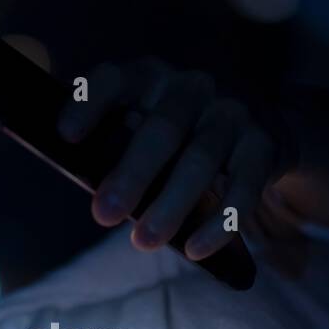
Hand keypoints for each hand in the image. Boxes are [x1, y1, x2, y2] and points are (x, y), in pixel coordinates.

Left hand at [57, 57, 284, 260]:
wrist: (264, 129)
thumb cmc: (181, 140)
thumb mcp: (148, 126)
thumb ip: (115, 145)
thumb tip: (84, 185)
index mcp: (150, 79)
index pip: (115, 79)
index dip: (89, 103)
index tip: (64, 135)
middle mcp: (191, 88)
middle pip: (162, 128)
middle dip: (131, 174)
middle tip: (103, 215)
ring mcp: (230, 113)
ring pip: (201, 158)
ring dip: (171, 204)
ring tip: (143, 242)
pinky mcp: (263, 145)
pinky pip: (244, 186)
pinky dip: (219, 223)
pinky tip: (195, 250)